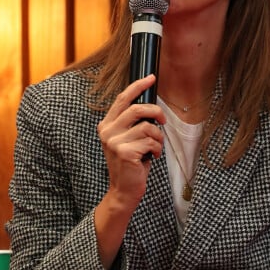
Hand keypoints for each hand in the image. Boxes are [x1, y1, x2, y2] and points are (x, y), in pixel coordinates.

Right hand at [97, 74, 165, 209]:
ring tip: (155, 148)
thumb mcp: (127, 140)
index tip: (150, 78)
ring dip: (158, 138)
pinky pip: (150, 141)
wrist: (124, 190)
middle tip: (163, 120)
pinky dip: (157, 149)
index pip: (122, 99)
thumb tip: (150, 106)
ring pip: (147, 127)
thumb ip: (132, 123)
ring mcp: (114, 142)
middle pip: (137, 109)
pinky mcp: (125, 152)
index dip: (137, 86)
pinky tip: (152, 157)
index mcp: (106, 126)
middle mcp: (107, 132)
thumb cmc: (130, 164)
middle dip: (156, 112)